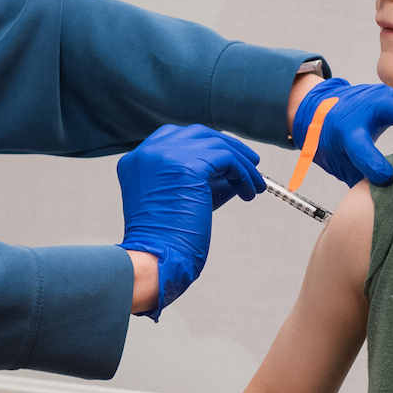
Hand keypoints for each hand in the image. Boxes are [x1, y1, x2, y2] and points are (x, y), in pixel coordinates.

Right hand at [117, 125, 261, 319]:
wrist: (155, 258)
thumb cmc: (166, 240)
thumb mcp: (178, 200)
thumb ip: (199, 180)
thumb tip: (235, 172)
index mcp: (137, 160)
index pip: (175, 137)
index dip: (204, 145)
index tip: (226, 158)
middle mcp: (149, 152)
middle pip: (197, 133)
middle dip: (227, 147)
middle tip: (250, 163)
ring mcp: (166, 155)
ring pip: (216, 144)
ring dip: (241, 163)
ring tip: (255, 184)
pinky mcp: (188, 164)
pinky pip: (227, 158)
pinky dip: (243, 173)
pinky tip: (249, 192)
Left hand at [294, 79, 392, 186]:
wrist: (321, 106)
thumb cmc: (331, 140)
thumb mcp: (339, 165)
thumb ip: (361, 181)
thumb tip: (384, 203)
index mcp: (346, 130)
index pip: (359, 146)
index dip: (372, 163)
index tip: (388, 178)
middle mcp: (366, 108)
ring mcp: (383, 94)